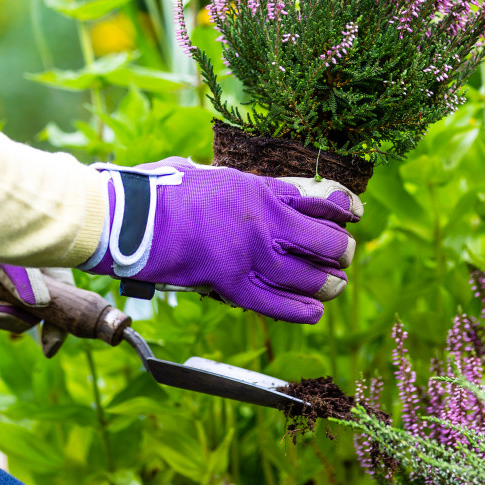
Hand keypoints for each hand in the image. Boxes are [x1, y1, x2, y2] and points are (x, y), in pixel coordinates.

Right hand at [82, 158, 362, 323]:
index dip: (344, 206)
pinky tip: (315, 311)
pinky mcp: (232, 284)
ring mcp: (252, 254)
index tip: (355, 213)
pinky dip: (302, 310)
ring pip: (310, 275)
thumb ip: (227, 182)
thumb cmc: (157, 189)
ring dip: (329, 281)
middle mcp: (266, 221)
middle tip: (343, 255)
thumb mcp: (205, 173)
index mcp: (260, 187)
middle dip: (340, 249)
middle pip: (325, 239)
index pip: (319, 196)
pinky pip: (278, 304)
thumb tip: (225, 181)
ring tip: (335, 283)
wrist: (130, 215)